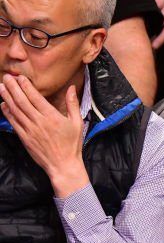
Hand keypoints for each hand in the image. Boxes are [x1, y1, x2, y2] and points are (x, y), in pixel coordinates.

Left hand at [0, 74, 87, 196]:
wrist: (63, 165)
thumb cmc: (72, 145)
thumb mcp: (77, 123)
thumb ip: (73, 104)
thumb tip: (71, 87)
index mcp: (52, 117)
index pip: (35, 97)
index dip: (26, 86)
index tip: (20, 77)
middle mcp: (39, 122)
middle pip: (22, 101)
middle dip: (12, 87)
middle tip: (6, 77)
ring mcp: (30, 130)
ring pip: (15, 110)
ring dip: (6, 97)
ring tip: (1, 86)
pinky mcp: (24, 138)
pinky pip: (13, 122)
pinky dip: (7, 112)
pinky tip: (3, 104)